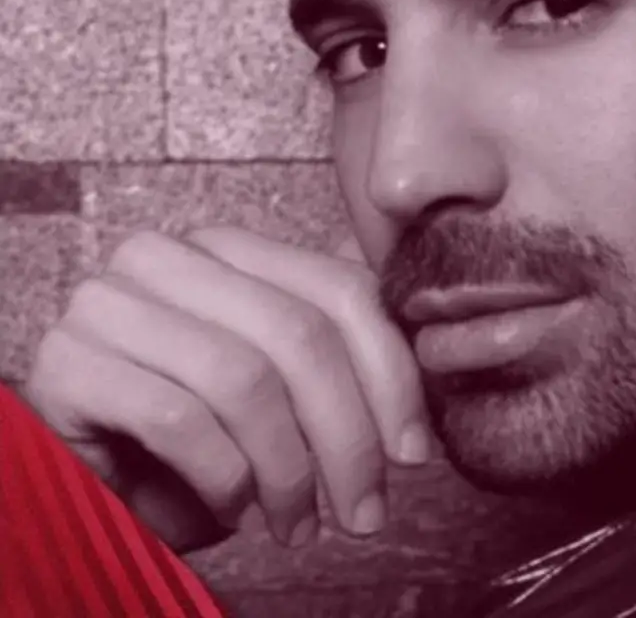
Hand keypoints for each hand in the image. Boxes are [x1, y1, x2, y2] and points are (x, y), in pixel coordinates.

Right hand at [21, 227, 432, 553]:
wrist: (79, 484)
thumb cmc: (187, 444)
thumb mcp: (276, 394)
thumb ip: (339, 363)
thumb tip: (431, 394)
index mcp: (228, 249)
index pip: (340, 291)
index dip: (392, 375)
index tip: (413, 453)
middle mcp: (164, 258)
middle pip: (300, 334)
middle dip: (348, 437)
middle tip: (365, 511)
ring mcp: (108, 303)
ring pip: (245, 378)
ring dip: (287, 470)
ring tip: (299, 523)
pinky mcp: (68, 363)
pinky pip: (179, 419)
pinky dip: (223, 477)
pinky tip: (234, 511)